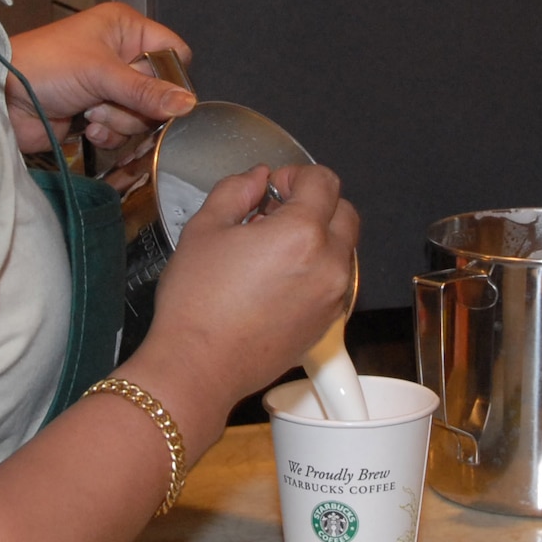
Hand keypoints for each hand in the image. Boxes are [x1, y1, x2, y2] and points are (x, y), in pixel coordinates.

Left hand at [3, 4, 193, 151]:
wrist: (0, 99)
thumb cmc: (45, 67)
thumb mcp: (100, 73)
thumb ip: (146, 91)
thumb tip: (188, 105)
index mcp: (125, 28)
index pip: (172, 52)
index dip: (169, 75)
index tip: (154, 89)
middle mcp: (121, 54)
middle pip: (161, 89)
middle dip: (136, 103)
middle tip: (110, 99)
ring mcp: (110, 86)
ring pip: (143, 114)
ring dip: (119, 119)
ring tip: (91, 111)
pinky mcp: (98, 113)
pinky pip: (124, 131)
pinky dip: (108, 133)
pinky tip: (87, 126)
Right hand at [126, 164, 359, 455]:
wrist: (200, 366)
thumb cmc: (197, 303)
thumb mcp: (204, 229)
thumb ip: (235, 191)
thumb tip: (256, 178)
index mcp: (302, 232)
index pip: (323, 181)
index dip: (295, 175)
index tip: (273, 187)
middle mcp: (329, 262)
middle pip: (343, 211)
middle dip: (314, 203)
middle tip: (275, 213)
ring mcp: (334, 295)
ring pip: (344, 246)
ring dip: (319, 235)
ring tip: (275, 248)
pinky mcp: (329, 320)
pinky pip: (337, 279)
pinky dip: (319, 267)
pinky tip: (280, 277)